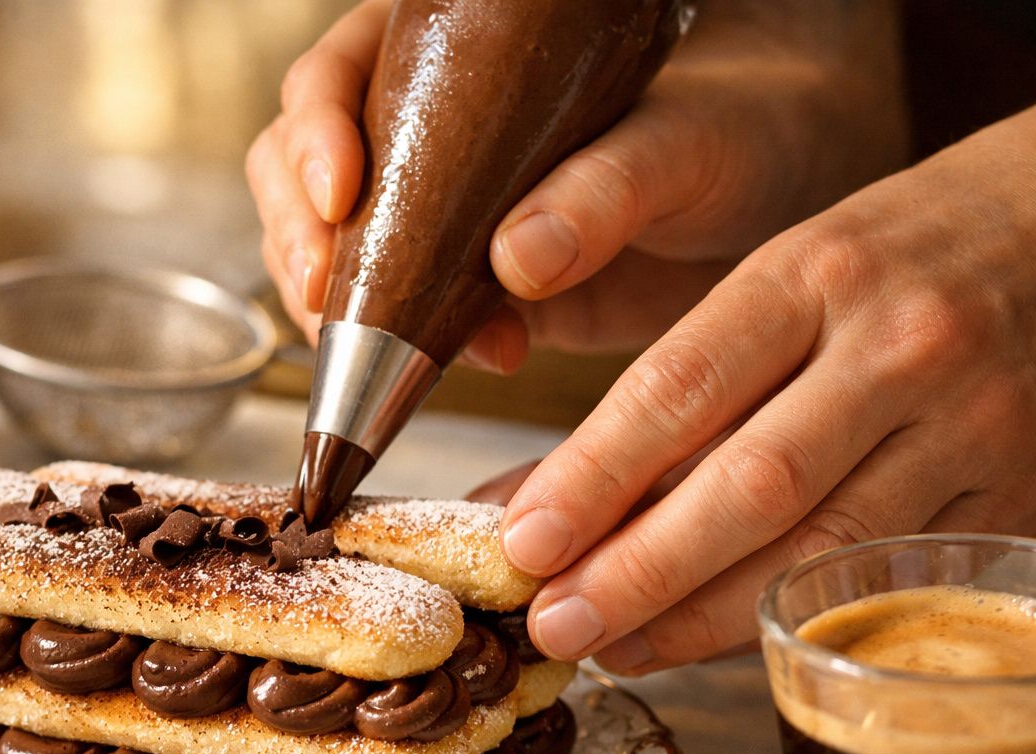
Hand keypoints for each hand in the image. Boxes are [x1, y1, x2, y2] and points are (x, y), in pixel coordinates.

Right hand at [246, 0, 908, 367]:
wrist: (791, 198)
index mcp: (457, 53)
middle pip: (303, 169)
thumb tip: (517, 259)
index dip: (315, 129)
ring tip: (396, 349)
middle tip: (330, 294)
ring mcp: (441, 216)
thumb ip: (610, 186)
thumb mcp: (691, 140)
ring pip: (333, 251)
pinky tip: (475, 362)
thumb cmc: (748, 125)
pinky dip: (401, 355)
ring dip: (338, 306)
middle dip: (300, 233)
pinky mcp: (467, 292)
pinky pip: (395, 322)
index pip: (340, 74)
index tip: (342, 190)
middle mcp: (431, 130)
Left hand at [499, 107, 1035, 672]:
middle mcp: (901, 343)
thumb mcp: (769, 279)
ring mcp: (976, 421)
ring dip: (707, 618)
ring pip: (826, 550)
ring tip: (619, 647)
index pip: (680, 387)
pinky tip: (720, 642)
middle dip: (639, 569)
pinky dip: (795, 620)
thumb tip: (524, 498)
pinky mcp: (1022, 489)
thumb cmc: (877, 262)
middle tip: (553, 624)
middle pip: (751, 484)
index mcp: (814, 270)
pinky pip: (891, 583)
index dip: (592, 477)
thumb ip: (660, 385)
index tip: (521, 543)